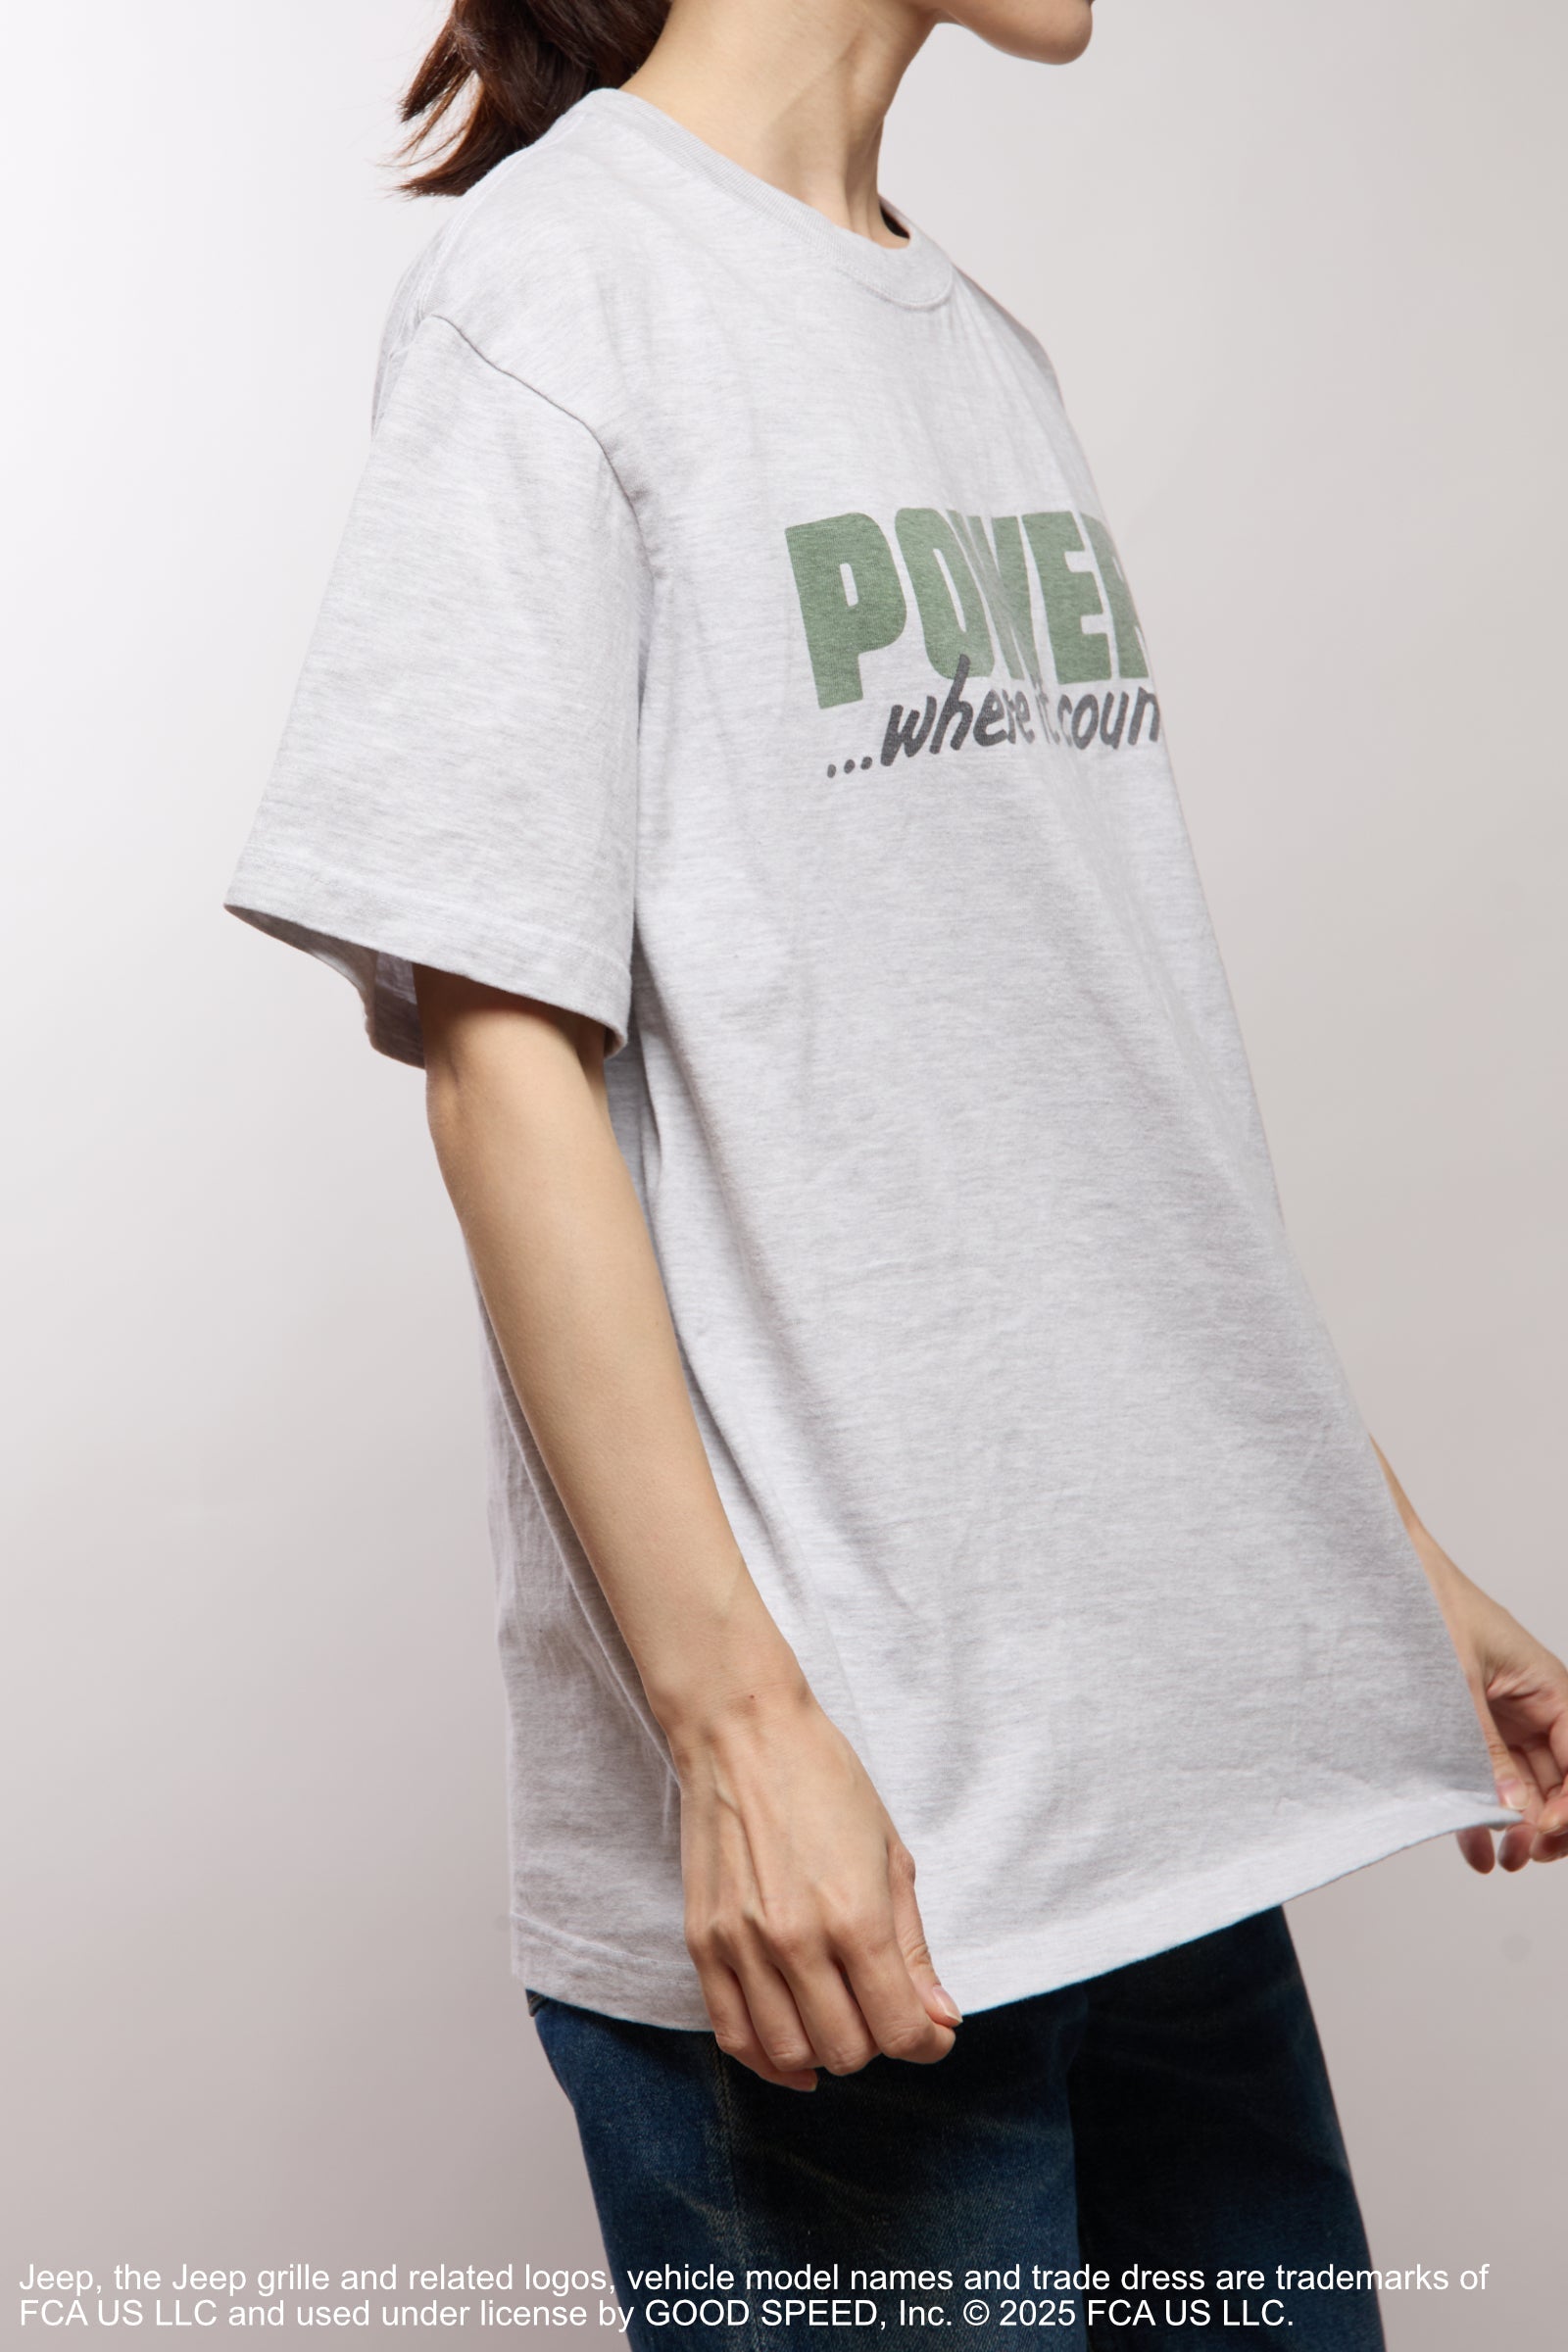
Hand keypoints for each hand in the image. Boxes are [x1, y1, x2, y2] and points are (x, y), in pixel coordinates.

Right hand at [668, 1673, 960, 2090]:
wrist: (743, 1733)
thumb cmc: (826, 1780)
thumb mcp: (890, 1854)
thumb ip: (913, 1946)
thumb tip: (940, 2019)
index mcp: (855, 1916)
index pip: (901, 2030)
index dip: (929, 2042)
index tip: (933, 2030)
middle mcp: (796, 1941)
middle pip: (847, 2051)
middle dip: (878, 2042)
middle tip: (884, 2009)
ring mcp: (743, 1946)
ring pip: (789, 2054)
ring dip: (824, 2051)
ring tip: (839, 2019)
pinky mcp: (703, 1943)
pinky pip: (733, 2034)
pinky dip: (767, 2058)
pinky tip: (794, 2050)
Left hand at [1423, 1549, 1567, 1872]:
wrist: (1380, 1575)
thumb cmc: (1427, 1603)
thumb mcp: (1456, 1681)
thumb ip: (1483, 1746)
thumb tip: (1510, 1808)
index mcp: (1550, 1688)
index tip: (1541, 1830)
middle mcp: (1536, 1709)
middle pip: (1563, 1783)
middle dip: (1549, 1825)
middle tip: (1523, 1856)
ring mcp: (1505, 1722)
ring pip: (1528, 1789)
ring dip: (1521, 1827)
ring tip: (1504, 1860)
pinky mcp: (1471, 1731)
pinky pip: (1489, 1779)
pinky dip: (1486, 1815)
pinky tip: (1479, 1851)